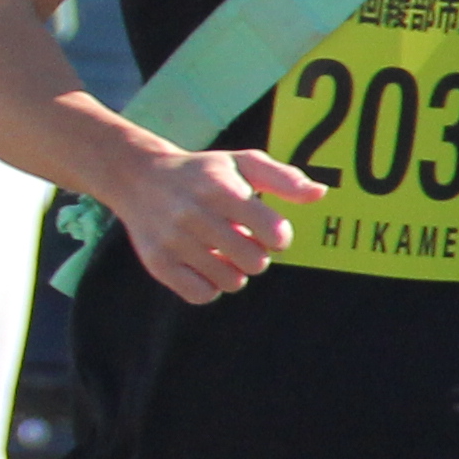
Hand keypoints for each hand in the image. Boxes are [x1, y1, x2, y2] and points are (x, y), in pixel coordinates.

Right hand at [121, 145, 321, 306]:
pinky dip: (210, 286)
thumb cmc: (204, 172)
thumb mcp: (242, 163)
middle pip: (255, 262)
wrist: (138, 178)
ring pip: (231, 282)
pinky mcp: (158, 262)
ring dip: (234, 271)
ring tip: (221, 253)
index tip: (267, 229)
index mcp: (221, 188)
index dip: (279, 236)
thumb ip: (284, 178)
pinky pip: (202, 295)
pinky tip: (204, 266)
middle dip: (257, 255)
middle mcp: (195, 214)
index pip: (274, 232)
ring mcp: (174, 240)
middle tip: (242, 241)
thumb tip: (320, 194)